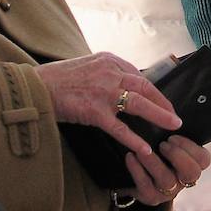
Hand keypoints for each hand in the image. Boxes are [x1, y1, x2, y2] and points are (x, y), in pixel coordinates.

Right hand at [35, 52, 179, 157]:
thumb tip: (121, 85)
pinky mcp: (94, 111)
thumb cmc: (57, 80)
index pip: (138, 75)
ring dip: (159, 115)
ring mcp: (103, 91)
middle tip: (175, 116)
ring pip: (139, 103)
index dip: (153, 89)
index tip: (163, 100)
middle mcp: (110, 72)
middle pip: (145, 87)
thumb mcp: (86, 67)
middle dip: (163, 102)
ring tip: (173, 126)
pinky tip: (145, 149)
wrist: (35, 87)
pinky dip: (134, 139)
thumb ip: (104, 73)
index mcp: (108, 60)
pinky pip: (120, 127)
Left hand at [119, 135, 210, 206]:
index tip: (174, 135)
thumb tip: (169, 111)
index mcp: (191, 165)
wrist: (133, 177)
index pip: (203, 159)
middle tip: (164, 143)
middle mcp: (183, 180)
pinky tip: (130, 157)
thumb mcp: (167, 142)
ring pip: (167, 179)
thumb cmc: (154, 153)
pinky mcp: (150, 198)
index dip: (191, 147)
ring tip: (142, 150)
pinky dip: (138, 170)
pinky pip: (145, 186)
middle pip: (192, 172)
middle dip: (178, 156)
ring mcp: (168, 191)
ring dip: (154, 162)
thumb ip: (172, 132)